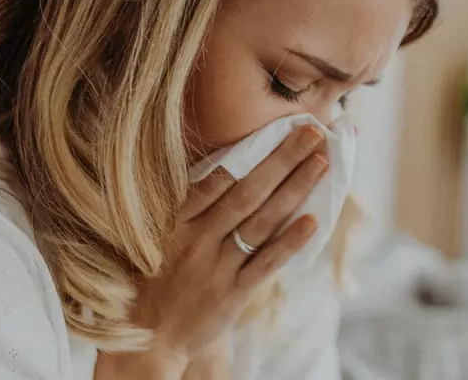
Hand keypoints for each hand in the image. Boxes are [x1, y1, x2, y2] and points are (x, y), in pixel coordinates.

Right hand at [97, 126, 328, 378]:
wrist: (148, 338)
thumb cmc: (151, 282)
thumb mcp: (156, 239)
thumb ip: (186, 209)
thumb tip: (223, 171)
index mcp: (176, 222)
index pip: (216, 178)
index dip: (249, 151)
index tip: (277, 129)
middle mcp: (197, 240)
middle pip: (247, 192)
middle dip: (282, 160)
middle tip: (311, 133)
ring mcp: (217, 267)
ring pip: (262, 222)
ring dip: (294, 190)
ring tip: (320, 164)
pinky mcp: (233, 294)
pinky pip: (266, 262)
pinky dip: (290, 241)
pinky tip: (312, 220)